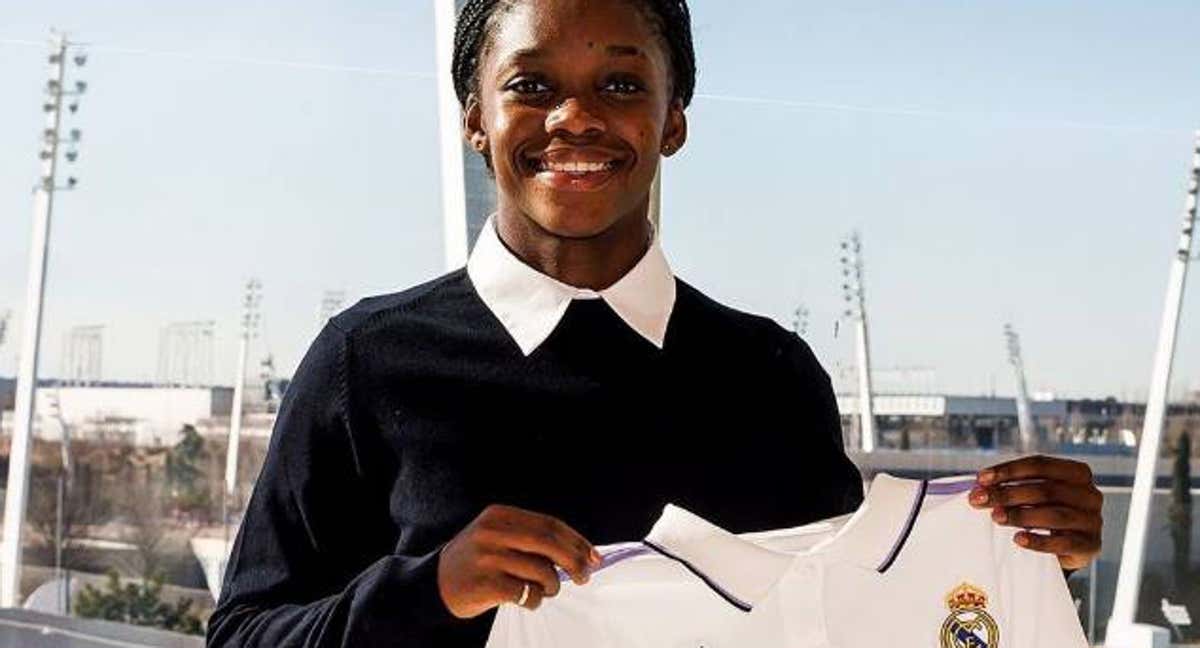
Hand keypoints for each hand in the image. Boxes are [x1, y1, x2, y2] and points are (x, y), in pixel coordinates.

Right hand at [437, 504, 601, 617]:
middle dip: (574, 560)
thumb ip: (532, 539)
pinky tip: (529, 600)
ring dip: (552, 585)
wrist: (435, 584)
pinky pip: (526, 593)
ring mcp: (487, 558)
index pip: (549, 524)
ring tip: (545, 590)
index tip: (593, 556)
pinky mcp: (485, 584)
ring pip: (541, 571)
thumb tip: (581, 554)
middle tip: (584, 576)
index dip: (576, 540)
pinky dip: (536, 599)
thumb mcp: (497, 536)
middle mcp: (492, 532)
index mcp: (499, 515)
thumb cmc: (478, 561)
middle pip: (548, 542)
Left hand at [970, 454, 1102, 570]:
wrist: (1065, 547)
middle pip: (1046, 490)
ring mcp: (1093, 521)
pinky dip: (1039, 541)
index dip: (1009, 470)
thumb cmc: (1045, 512)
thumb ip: (1013, 487)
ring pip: (1055, 515)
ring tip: (996, 517)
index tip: (981, 479)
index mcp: (1078, 473)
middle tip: (980, 500)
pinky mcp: (1091, 546)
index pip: (1040, 465)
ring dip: (1021, 515)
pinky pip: (1064, 543)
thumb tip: (979, 488)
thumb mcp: (1033, 494)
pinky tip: (1018, 539)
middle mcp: (1090, 494)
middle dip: (1008, 493)